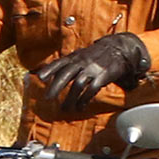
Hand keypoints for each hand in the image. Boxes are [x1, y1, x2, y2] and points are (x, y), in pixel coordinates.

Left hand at [34, 33, 150, 112]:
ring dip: (70, 98)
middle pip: (66, 75)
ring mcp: (92, 69)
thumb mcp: (79, 55)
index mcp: (75, 57)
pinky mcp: (103, 76)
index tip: (40, 78)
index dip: (49, 69)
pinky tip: (80, 107)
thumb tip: (46, 74)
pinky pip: (91, 90)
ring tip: (65, 109)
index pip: (59, 63)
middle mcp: (82, 62)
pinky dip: (84, 100)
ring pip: (77, 85)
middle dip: (56, 87)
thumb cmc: (94, 55)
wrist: (118, 49)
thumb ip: (65, 64)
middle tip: (47, 99)